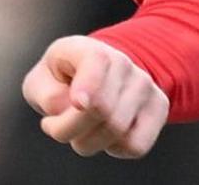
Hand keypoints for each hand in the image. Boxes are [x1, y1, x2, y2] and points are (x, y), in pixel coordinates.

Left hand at [20, 35, 169, 158]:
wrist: (96, 76)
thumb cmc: (60, 80)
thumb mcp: (40, 82)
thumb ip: (48, 95)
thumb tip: (77, 108)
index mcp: (91, 50)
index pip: (96, 66)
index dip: (88, 87)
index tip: (78, 102)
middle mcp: (123, 62)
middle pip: (102, 111)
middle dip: (69, 130)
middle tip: (54, 127)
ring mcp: (144, 85)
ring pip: (118, 132)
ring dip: (88, 142)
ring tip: (77, 130)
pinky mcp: (158, 107)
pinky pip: (135, 145)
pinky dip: (113, 149)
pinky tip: (102, 135)